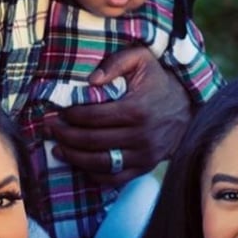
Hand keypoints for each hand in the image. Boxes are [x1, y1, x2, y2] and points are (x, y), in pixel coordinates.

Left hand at [48, 46, 190, 185]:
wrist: (188, 106)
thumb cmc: (158, 80)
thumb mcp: (141, 59)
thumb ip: (116, 63)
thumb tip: (91, 80)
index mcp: (137, 109)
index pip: (93, 117)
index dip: (71, 116)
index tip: (58, 113)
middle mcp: (141, 136)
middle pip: (92, 141)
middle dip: (65, 136)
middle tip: (50, 129)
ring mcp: (144, 155)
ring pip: (101, 163)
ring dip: (74, 158)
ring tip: (58, 149)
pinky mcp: (146, 167)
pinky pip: (115, 178)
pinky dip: (94, 175)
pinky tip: (79, 164)